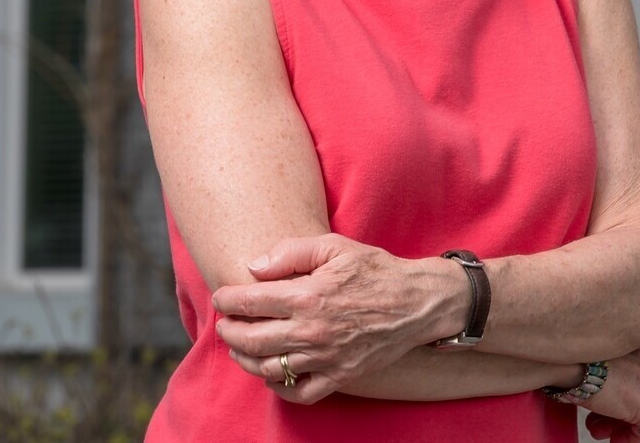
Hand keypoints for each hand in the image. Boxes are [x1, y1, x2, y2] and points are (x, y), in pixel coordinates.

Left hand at [212, 234, 462, 404]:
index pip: (250, 302)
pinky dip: (279, 388)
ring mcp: (325, 357)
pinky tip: (273, 375)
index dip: (227, 299)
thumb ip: (292, 252)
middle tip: (224, 324)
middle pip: (251, 339)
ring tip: (241, 347)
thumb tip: (254, 268)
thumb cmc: (376, 270)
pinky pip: (299, 393)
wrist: (418, 301)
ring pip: (268, 368)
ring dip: (245, 359)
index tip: (221, 297)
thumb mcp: (336, 246)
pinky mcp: (339, 375)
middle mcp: (312, 330)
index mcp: (308, 296)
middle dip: (229, 331)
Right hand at [581, 348, 639, 440]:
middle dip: (616, 409)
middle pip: (638, 393)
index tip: (605, 400)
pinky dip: (632, 437)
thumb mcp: (594, 358)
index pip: (636, 374)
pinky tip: (615, 440)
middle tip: (596, 419)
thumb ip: (605, 369)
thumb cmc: (576, 358)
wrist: (575, 363)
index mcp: (637, 346)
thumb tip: (601, 388)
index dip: (619, 392)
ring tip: (596, 429)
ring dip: (618, 423)